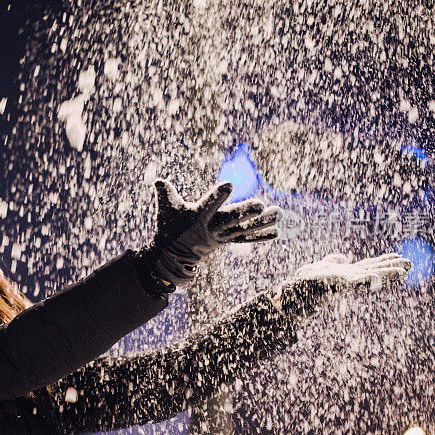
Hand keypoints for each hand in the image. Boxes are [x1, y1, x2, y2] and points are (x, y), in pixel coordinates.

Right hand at [142, 179, 279, 284]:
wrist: (175, 254)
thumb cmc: (171, 226)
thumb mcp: (165, 208)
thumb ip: (164, 192)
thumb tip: (156, 179)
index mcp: (198, 217)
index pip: (208, 205)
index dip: (218, 195)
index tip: (228, 184)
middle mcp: (212, 228)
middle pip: (231, 219)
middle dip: (245, 213)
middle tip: (260, 204)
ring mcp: (222, 236)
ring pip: (244, 228)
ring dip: (263, 222)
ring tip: (278, 213)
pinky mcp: (228, 240)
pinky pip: (247, 238)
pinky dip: (262, 235)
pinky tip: (277, 230)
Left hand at [278, 253, 412, 317]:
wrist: (292, 293)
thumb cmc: (305, 282)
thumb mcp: (322, 266)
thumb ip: (334, 261)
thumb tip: (344, 257)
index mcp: (347, 274)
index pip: (370, 266)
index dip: (384, 262)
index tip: (400, 257)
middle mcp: (349, 279)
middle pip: (375, 270)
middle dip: (392, 267)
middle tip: (411, 263)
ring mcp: (344, 283)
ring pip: (370, 277)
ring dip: (387, 274)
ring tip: (404, 270)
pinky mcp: (336, 286)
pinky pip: (353, 283)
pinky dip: (367, 280)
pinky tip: (377, 278)